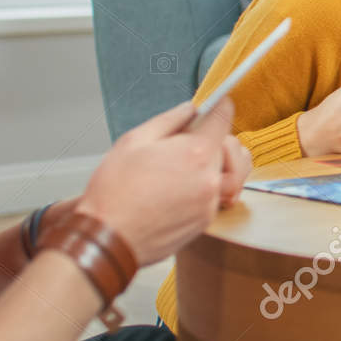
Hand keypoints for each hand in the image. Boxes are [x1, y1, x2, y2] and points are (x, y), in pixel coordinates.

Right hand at [77, 100, 251, 265]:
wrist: (108, 237)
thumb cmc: (114, 192)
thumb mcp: (133, 141)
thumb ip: (169, 121)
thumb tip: (190, 110)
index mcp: (196, 153)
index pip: (223, 119)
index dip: (220, 107)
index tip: (218, 103)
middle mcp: (211, 178)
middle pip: (230, 147)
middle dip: (214, 139)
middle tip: (189, 142)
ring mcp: (210, 202)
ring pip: (232, 174)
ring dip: (220, 164)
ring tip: (194, 164)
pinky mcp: (206, 220)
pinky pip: (219, 196)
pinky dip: (208, 187)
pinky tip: (183, 187)